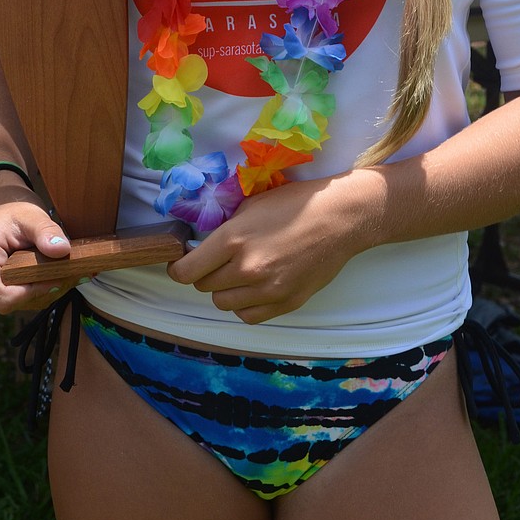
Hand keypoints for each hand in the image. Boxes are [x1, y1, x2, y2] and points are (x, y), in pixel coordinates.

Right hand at [0, 199, 73, 314]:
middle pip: (8, 301)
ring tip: (41, 268)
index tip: (53, 278)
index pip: (4, 297)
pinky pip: (5, 300)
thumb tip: (62, 249)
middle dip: (34, 290)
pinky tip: (33, 274)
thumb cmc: (12, 212)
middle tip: (52, 270)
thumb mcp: (33, 216)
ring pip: (9, 303)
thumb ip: (47, 231)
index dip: (32, 292)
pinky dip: (25, 292)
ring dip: (30, 291)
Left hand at [167, 171, 375, 324]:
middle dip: (205, 274)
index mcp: (233, 240)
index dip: (179, 267)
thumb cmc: (295, 203)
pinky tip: (255, 287)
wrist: (339, 218)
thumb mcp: (252, 204)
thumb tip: (204, 245)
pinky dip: (245, 304)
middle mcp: (246, 269)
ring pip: (224, 304)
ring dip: (226, 290)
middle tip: (218, 261)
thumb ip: (226, 228)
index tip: (183, 263)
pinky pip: (248, 315)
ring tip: (240, 273)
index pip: (187, 271)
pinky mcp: (285, 303)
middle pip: (204, 287)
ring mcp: (267, 290)